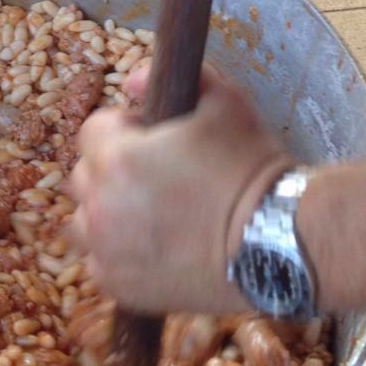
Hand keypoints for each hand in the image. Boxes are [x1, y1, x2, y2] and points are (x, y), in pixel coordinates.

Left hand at [67, 67, 291, 315]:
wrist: (279, 244)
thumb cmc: (253, 169)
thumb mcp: (226, 103)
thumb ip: (176, 79)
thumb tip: (131, 81)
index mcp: (117, 158)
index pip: (92, 131)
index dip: (124, 131)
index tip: (154, 141)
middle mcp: (101, 205)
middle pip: (85, 176)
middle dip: (112, 171)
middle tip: (158, 179)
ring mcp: (107, 250)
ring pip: (85, 222)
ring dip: (107, 213)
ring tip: (152, 215)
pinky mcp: (120, 287)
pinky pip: (100, 262)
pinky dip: (118, 254)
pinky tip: (154, 246)